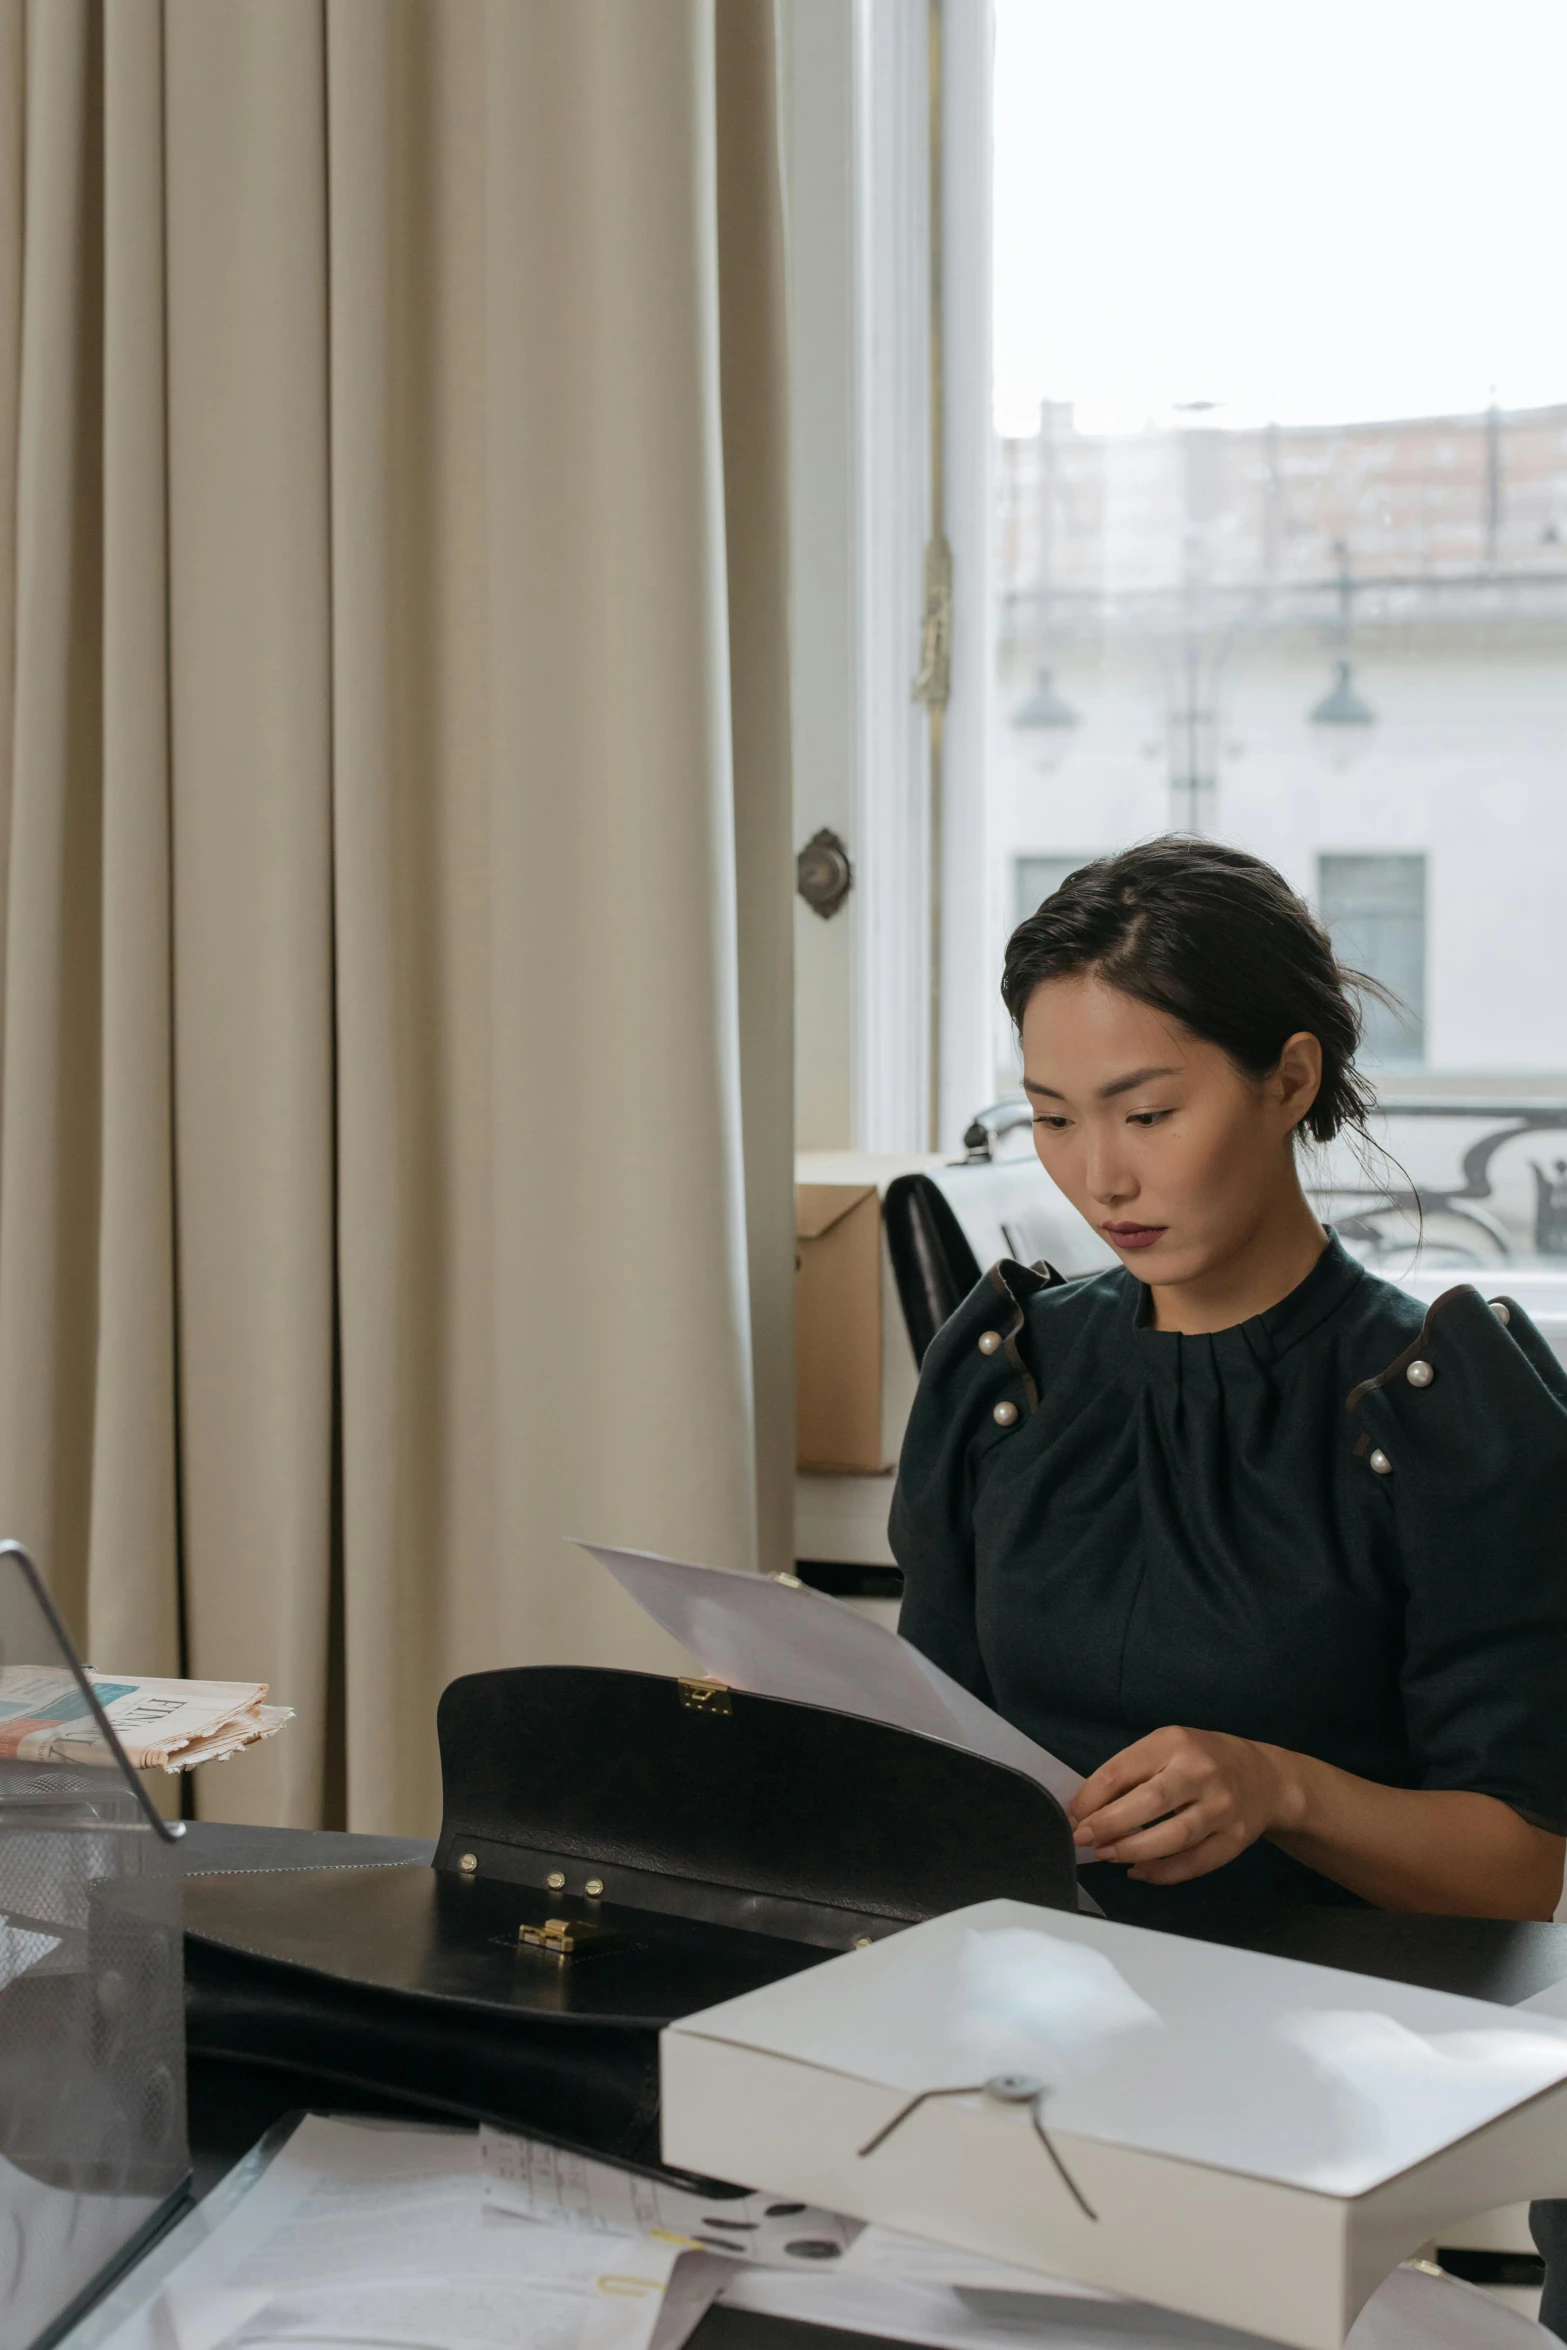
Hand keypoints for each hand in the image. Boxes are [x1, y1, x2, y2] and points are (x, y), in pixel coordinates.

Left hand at [1068, 1726, 1300, 1885]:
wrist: (1264, 1777)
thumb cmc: (1202, 1759)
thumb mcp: (1167, 1748)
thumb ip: (1130, 1772)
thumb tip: (1085, 1807)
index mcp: (1175, 1744)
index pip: (1123, 1771)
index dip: (1092, 1797)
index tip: (1074, 1815)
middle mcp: (1201, 1773)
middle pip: (1149, 1803)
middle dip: (1109, 1825)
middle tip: (1083, 1838)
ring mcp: (1222, 1808)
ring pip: (1173, 1837)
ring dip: (1132, 1850)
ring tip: (1106, 1855)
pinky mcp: (1235, 1839)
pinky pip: (1194, 1863)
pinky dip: (1162, 1873)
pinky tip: (1138, 1871)